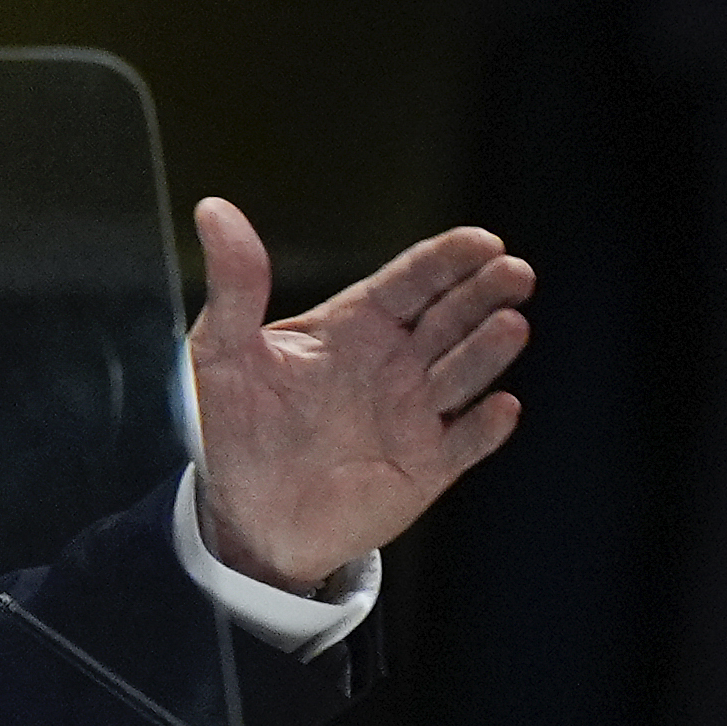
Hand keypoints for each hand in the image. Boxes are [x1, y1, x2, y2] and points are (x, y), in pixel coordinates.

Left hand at [187, 197, 530, 591]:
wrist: (244, 515)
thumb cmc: (231, 426)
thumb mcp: (222, 351)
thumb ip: (233, 285)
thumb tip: (213, 210)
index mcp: (354, 326)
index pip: (410, 281)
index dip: (446, 260)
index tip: (480, 240)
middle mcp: (394, 363)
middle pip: (450, 317)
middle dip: (483, 293)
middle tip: (513, 272)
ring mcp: (414, 413)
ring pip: (464, 372)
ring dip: (488, 351)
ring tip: (510, 325)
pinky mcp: (426, 466)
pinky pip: (465, 442)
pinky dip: (484, 427)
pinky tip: (501, 407)